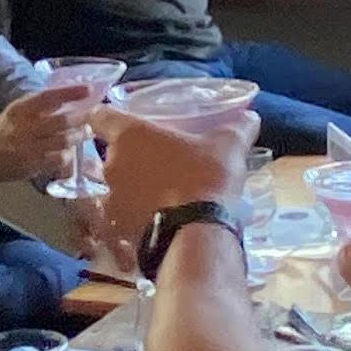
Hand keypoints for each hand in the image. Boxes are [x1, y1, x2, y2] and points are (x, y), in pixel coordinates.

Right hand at [0, 77, 99, 186]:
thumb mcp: (17, 111)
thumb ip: (40, 106)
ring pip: (63, 140)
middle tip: (92, 116)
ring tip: (86, 133)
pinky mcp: (32, 164)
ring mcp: (28, 147)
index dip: (70, 92)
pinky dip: (68, 155)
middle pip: (61, 120)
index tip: (88, 89)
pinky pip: (58, 159)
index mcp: (20, 108)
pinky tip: (71, 153)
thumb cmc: (3, 132)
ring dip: (78, 137)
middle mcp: (24, 126)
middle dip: (81, 118)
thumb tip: (70, 96)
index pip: (48, 96)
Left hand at [91, 106, 251, 265]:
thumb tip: (249, 117)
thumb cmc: (207, 177)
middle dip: (128, 156)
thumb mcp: (229, 145)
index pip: (101, 116)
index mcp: (128, 135)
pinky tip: (153, 220)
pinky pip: (120, 219)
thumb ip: (238, 127)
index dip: (109, 117)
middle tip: (154, 160)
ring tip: (155, 194)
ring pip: (113, 188)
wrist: (199, 234)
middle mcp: (111, 165)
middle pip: (109, 153)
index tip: (124, 121)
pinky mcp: (116, 230)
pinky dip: (132, 218)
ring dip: (129, 189)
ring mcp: (110, 199)